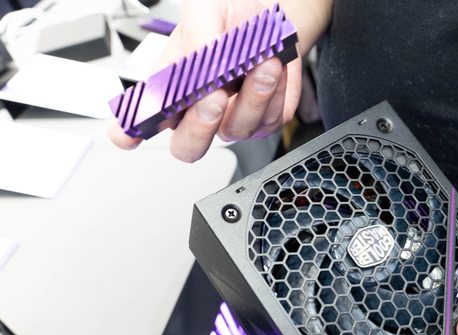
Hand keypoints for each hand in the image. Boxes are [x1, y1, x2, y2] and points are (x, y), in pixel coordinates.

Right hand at [109, 0, 301, 162]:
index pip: (140, 119)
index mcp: (170, 86)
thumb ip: (198, 38)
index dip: (129, 133)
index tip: (130, 135)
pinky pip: (271, 120)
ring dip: (254, 96)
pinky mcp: (264, 119)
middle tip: (214, 95)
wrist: (274, 14)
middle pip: (187, 147)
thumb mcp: (205, 10)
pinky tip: (273, 70)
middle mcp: (198, 109)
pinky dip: (277, 93)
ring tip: (262, 63)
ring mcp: (231, 119)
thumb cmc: (232, 13)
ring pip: (237, 130)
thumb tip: (202, 68)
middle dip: (200, 126)